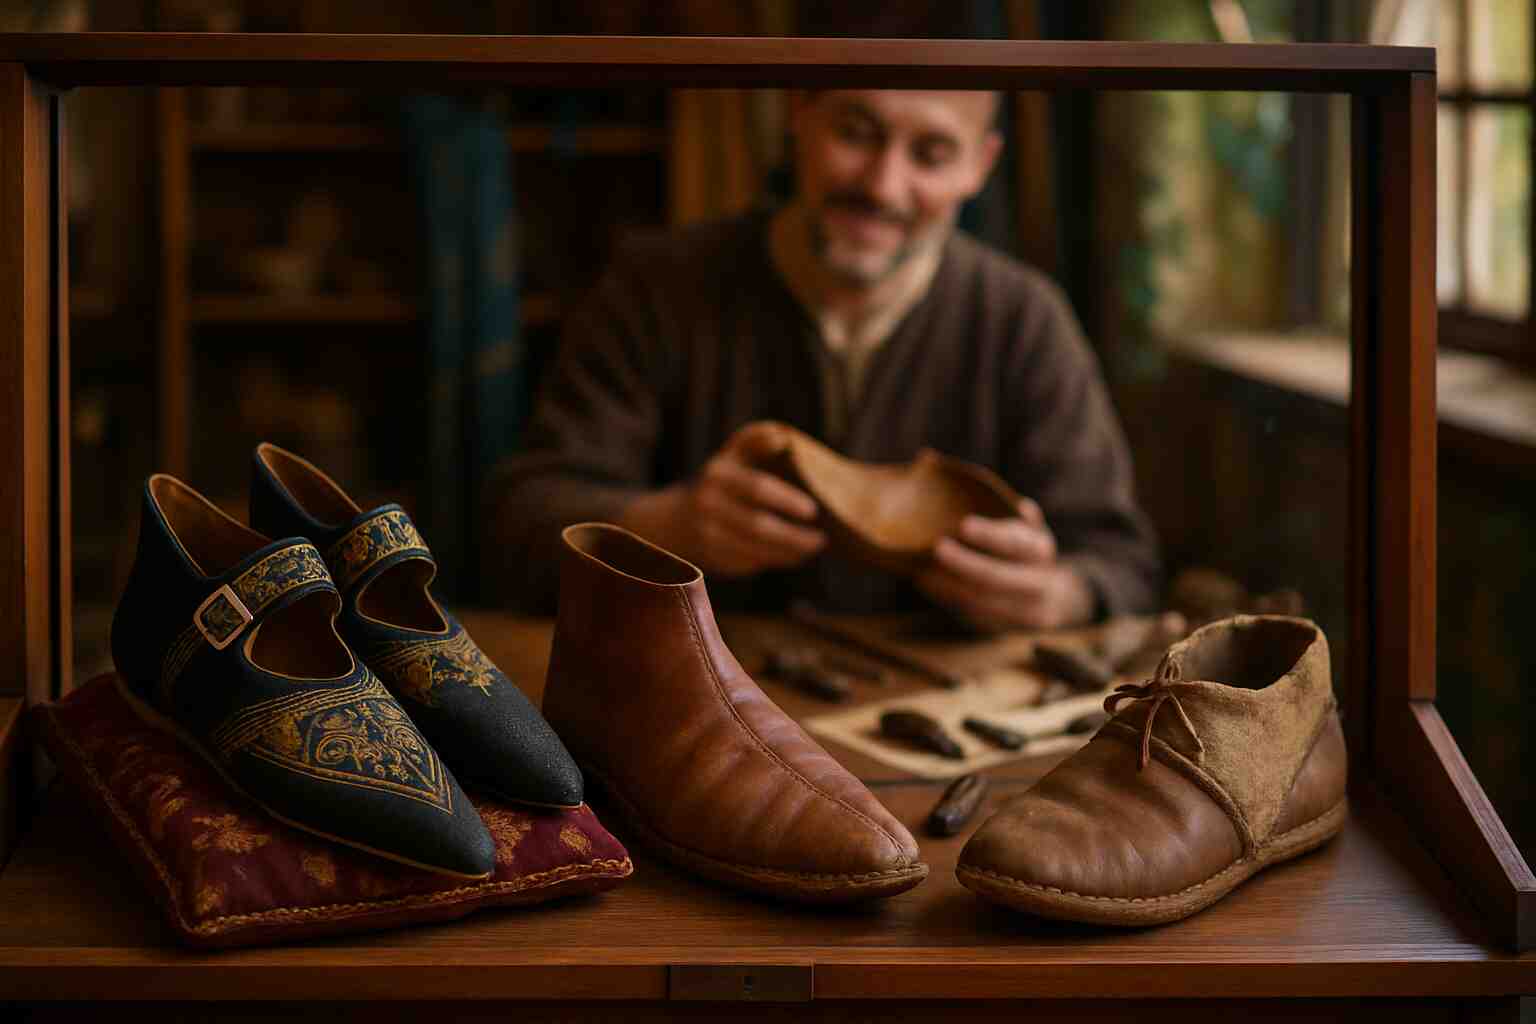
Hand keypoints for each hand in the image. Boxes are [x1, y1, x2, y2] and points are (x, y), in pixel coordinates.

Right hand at [618, 421, 825, 576]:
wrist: (674, 520)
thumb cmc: (720, 482)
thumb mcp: (732, 455)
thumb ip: (755, 439)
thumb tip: (783, 438)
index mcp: (717, 474)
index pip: (757, 488)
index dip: (787, 500)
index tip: (813, 510)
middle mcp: (707, 505)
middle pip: (757, 526)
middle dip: (794, 536)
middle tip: (822, 540)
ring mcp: (706, 535)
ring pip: (755, 551)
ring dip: (789, 553)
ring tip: (813, 548)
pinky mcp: (710, 560)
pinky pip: (749, 564)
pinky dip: (774, 561)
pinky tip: (793, 556)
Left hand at [915, 498, 1094, 632]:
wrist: (1052, 601)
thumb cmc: (1029, 556)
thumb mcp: (1032, 532)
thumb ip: (1024, 519)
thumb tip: (1021, 506)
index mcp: (1039, 553)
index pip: (1016, 544)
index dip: (991, 535)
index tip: (963, 525)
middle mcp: (1036, 585)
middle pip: (997, 577)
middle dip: (964, 563)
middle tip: (937, 548)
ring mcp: (1020, 611)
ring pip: (980, 600)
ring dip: (948, 585)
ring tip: (922, 569)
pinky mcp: (1002, 628)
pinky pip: (970, 614)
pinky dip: (947, 598)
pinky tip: (927, 583)